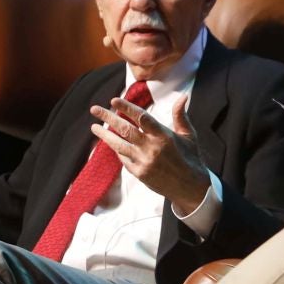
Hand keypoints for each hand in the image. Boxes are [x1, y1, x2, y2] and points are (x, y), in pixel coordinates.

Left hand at [90, 94, 210, 211]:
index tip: (113, 100)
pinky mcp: (139, 173)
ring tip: (94, 127)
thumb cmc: (190, 157)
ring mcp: (143, 162)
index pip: (141, 117)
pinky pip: (124, 159)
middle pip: (125, 130)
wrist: (190, 187)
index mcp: (163, 136)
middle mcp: (151, 148)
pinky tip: (113, 144)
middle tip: (94, 109)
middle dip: (108, 118)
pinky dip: (118, 150)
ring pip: (119, 146)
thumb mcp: (188, 135)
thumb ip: (180, 116)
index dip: (126, 108)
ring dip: (105, 135)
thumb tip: (183, 96)